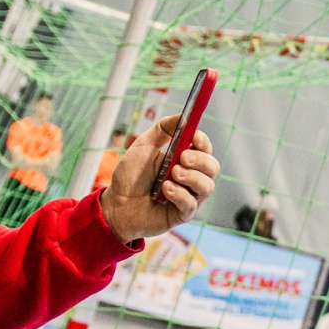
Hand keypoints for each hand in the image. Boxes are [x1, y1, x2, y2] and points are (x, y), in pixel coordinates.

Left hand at [99, 122, 217, 242]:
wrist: (116, 203)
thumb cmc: (130, 175)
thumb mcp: (143, 145)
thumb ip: (162, 129)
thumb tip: (183, 115)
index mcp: (184, 158)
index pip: (205, 149)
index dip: (204, 142)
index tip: (194, 137)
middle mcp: (190, 177)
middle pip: (212, 167)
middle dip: (200, 160)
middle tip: (181, 158)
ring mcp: (188, 196)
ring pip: (207, 186)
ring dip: (191, 178)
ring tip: (171, 175)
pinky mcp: (182, 213)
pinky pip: (192, 204)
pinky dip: (180, 194)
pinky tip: (164, 190)